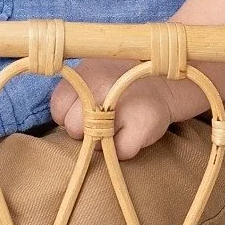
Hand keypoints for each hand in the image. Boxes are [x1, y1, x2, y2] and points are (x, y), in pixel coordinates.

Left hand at [49, 60, 176, 160]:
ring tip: (116, 127)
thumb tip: (61, 119)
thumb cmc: (122, 80)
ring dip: (102, 142)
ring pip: (93, 144)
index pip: (58, 108)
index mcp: (86, 74)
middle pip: (73, 128)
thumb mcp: (93, 72)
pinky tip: (131, 133)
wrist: (166, 82)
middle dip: (83, 130)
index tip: (82, 112)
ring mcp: (122, 107)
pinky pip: (119, 152)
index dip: (68, 115)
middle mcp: (101, 87)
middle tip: (101, 121)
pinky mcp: (141, 126)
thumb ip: (74, 90)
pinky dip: (123, 149)